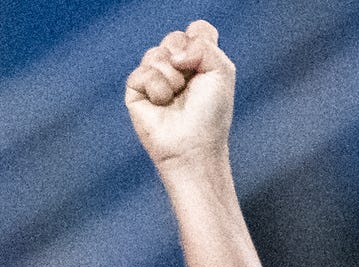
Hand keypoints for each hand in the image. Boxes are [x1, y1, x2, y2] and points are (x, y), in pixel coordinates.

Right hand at [125, 19, 234, 170]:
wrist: (193, 145)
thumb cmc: (211, 114)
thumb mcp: (222, 70)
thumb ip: (204, 44)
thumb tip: (173, 54)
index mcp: (199, 60)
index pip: (197, 30)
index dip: (199, 41)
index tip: (205, 65)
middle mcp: (176, 66)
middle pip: (174, 37)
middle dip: (184, 58)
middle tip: (189, 84)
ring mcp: (155, 77)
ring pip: (155, 53)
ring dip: (171, 77)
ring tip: (176, 98)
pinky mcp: (137, 90)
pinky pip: (141, 73)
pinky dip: (156, 88)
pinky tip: (162, 104)